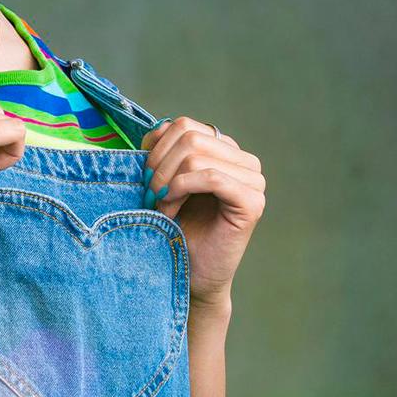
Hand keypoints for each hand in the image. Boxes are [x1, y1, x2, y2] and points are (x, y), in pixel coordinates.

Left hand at [140, 117, 264, 306]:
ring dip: (167, 182)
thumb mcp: (163, 179)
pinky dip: (182, 190)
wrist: (188, 271)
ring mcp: (253, 181)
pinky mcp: (253, 202)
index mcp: (223, 149)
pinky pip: (212, 178)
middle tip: (149, 195)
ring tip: (160, 206)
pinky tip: (171, 209)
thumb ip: (163, 151)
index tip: (143, 176)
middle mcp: (243, 160)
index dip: (155, 147)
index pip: (183, 125)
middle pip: (189, 136)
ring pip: (196, 155)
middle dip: (159, 165)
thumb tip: (154, 131)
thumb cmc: (174, 226)